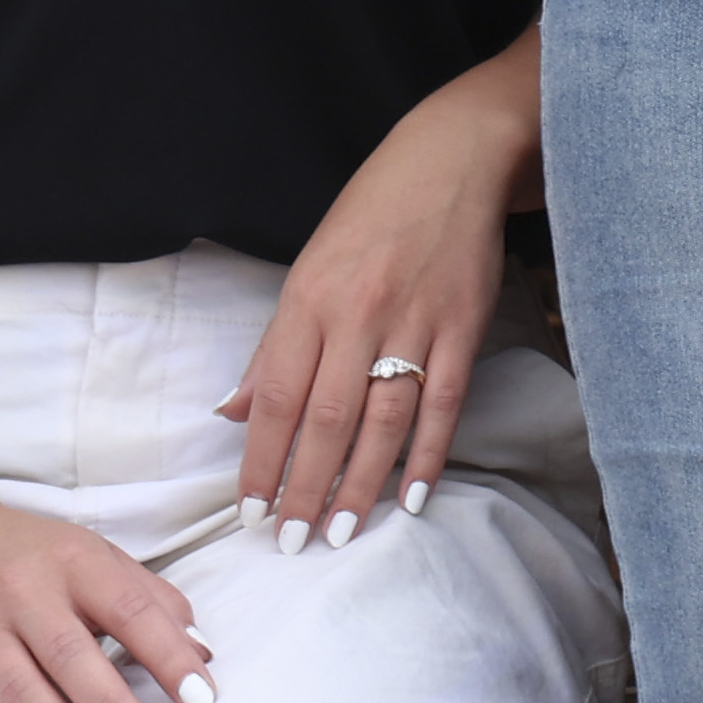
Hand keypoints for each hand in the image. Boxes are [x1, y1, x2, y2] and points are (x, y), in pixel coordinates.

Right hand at [0, 494, 206, 702]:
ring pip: (24, 696)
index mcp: (75, 562)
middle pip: (69, 657)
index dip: (167, 655)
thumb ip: (153, 600)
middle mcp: (24, 595)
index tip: (201, 699)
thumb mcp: (97, 557)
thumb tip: (203, 654)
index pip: (129, 610)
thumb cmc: (35, 555)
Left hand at [214, 99, 512, 546]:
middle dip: (307, 487)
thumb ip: (276, 346)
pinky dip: (429, 451)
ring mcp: (416, 321)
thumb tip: (238, 412)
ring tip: (343, 531)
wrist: (453, 161)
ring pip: (385, 418)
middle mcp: (359, 315)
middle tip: (293, 541)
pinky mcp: (464, 326)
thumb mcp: (307, 269)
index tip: (251, 510)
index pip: (279, 397)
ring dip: (362, 482)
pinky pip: (444, 401)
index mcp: (310, 301)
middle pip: (330, 418)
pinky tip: (413, 493)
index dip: (263, 459)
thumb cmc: (371, 215)